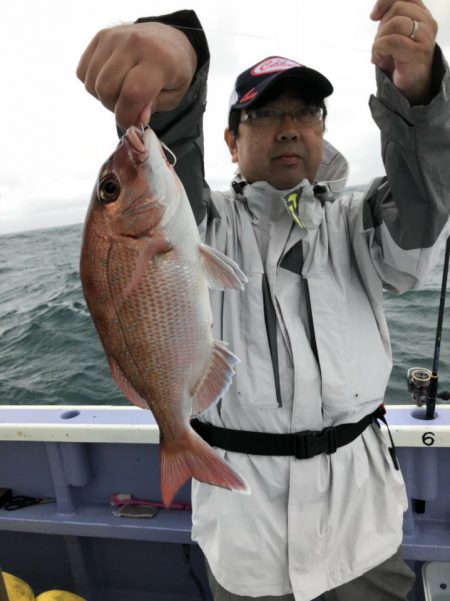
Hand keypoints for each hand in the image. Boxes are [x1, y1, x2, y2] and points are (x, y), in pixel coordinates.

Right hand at [76, 22, 196, 128]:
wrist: (168, 38)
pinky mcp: (100, 37)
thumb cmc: (173, 70)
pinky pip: (83, 72)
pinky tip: (111, 80)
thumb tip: (135, 118)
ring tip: (121, 92)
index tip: (131, 123)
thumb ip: (153, 108)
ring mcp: (113, 37)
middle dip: (115, 108)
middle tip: (129, 107)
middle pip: (106, 89)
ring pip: (92, 83)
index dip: (127, 116)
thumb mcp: (175, 94)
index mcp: (158, 59)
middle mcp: (133, 43)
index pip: (132, 93)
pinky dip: (94, 84)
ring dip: (104, 97)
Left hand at [370, 0, 437, 104]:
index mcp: (422, 15)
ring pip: (394, 23)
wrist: (410, 87)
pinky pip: (391, 41)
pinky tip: (378, 58)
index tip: (374, 16)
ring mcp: (424, 38)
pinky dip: (378, 49)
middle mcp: (427, 23)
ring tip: (380, 52)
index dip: (385, 2)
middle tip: (380, 44)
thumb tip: (376, 12)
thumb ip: (390, 18)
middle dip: (381, 26)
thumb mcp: (394, 33)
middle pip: (397, 9)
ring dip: (379, 39)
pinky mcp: (417, 53)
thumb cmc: (400, 60)